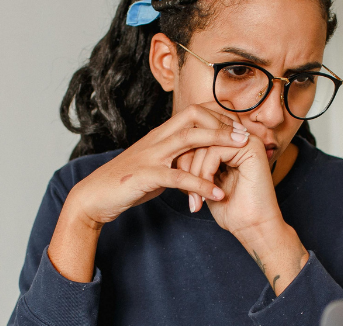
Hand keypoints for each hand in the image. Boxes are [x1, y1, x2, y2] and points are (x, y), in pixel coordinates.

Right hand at [48, 105, 248, 281]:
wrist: (95, 196)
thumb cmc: (127, 183)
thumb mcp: (156, 166)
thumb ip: (176, 160)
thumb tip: (198, 161)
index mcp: (160, 135)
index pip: (194, 112)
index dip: (218, 116)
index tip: (238, 129)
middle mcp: (157, 139)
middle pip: (194, 116)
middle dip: (223, 123)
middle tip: (246, 136)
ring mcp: (151, 155)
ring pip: (189, 139)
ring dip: (218, 142)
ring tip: (241, 152)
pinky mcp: (146, 175)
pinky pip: (178, 176)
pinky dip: (201, 184)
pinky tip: (218, 195)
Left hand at [182, 132, 309, 294]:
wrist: (252, 227)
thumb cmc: (231, 210)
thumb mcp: (207, 182)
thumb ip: (197, 162)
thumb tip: (176, 148)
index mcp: (232, 144)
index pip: (198, 138)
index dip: (184, 160)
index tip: (182, 187)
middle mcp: (241, 138)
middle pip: (199, 138)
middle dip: (187, 167)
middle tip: (189, 196)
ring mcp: (248, 141)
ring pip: (204, 145)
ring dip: (195, 175)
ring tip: (197, 199)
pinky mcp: (251, 148)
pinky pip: (214, 152)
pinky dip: (205, 174)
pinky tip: (211, 194)